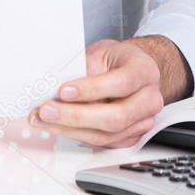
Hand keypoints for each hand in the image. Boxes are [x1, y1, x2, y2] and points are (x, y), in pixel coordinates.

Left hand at [29, 38, 170, 148]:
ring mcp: (142, 122)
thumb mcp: (101, 52)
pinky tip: (58, 127)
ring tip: (45, 120)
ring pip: (107, 135)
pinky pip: (103, 142)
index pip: (121, 83)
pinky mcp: (130, 137)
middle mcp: (149, 99)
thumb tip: (55, 85)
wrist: (133, 70)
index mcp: (144, 71)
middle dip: (76, 116)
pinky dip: (77, 135)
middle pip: (115, 117)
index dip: (91, 89)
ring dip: (71, 130)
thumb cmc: (117, 60)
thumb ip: (83, 69)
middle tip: (47, 111)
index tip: (64, 91)